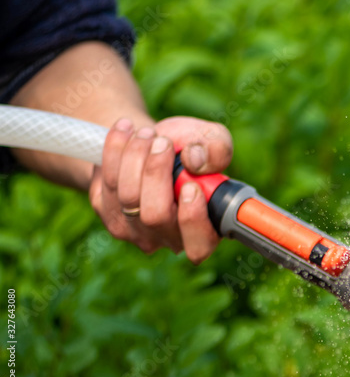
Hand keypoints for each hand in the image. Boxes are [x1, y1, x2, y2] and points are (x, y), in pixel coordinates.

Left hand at [88, 116, 233, 262]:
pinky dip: (114, 150)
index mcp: (204, 228)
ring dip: (135, 155)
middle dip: (156, 172)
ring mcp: (133, 229)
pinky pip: (107, 182)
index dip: (193, 220)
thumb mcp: (214, 140)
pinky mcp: (106, 212)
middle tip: (162, 141)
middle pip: (155, 216)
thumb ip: (217, 149)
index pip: (198, 246)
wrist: (153, 140)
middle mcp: (168, 236)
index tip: (191, 186)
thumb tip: (195, 161)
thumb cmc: (190, 147)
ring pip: (127, 196)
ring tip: (146, 132)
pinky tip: (126, 131)